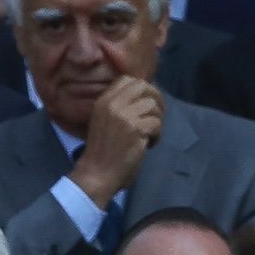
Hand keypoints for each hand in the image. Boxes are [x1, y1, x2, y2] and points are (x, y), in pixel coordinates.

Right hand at [68, 75, 161, 206]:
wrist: (97, 173)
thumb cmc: (103, 151)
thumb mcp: (106, 121)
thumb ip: (120, 107)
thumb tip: (147, 96)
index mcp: (103, 101)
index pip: (128, 80)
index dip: (143, 89)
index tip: (147, 105)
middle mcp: (112, 104)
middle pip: (143, 86)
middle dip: (156, 99)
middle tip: (156, 118)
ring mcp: (123, 115)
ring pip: (153, 105)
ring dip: (157, 121)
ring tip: (149, 135)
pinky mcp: (134, 128)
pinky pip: (157, 123)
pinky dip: (157, 135)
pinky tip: (148, 145)